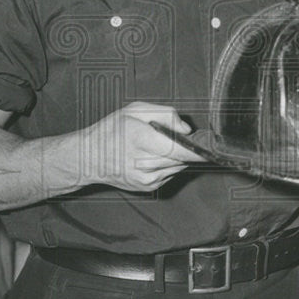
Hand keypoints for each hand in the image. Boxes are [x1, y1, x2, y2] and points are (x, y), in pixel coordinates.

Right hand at [79, 102, 203, 191]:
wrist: (89, 158)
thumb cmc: (111, 130)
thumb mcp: (135, 110)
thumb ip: (165, 114)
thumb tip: (186, 129)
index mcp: (140, 139)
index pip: (177, 149)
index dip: (197, 148)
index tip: (209, 145)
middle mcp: (143, 163)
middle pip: (181, 158)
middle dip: (187, 148)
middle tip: (182, 137)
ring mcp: (146, 179)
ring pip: (178, 166)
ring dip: (177, 156)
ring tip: (159, 145)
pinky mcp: (148, 187)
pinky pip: (170, 174)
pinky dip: (168, 164)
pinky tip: (153, 156)